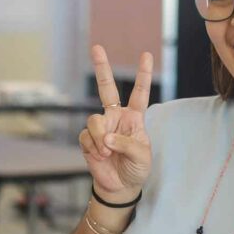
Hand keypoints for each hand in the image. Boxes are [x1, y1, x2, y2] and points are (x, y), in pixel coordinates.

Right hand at [78, 45, 152, 201]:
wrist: (120, 186)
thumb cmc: (136, 168)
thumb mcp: (142, 156)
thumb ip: (127, 144)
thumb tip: (107, 139)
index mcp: (134, 118)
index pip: (139, 93)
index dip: (142, 75)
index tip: (146, 55)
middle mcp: (116, 117)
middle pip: (106, 88)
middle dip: (101, 68)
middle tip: (97, 48)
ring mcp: (101, 127)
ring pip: (94, 120)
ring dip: (101, 138)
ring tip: (107, 153)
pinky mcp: (88, 139)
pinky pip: (87, 136)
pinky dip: (94, 148)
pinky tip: (101, 157)